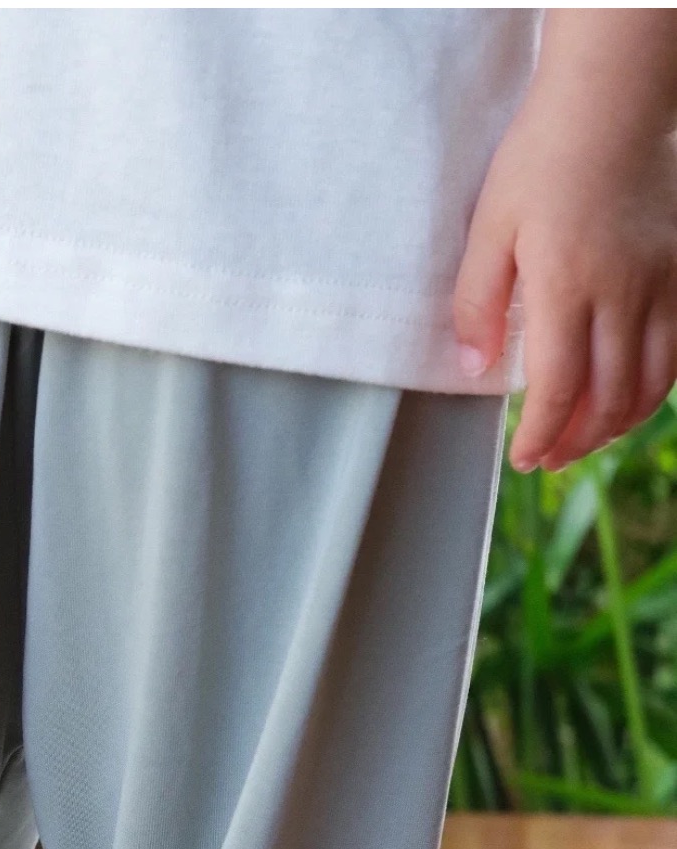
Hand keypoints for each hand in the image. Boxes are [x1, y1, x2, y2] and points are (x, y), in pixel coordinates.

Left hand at [453, 14, 676, 473]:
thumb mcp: (488, 230)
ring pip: (651, 382)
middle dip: (577, 441)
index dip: (541, 435)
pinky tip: (625, 398)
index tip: (524, 458)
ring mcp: (662, 282)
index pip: (558, 388)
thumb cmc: (541, 162)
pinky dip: (653, 388)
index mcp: (566, 286)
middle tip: (549, 458)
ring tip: (584, 437)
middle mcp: (623, 291)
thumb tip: (475, 370)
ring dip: (617, 423)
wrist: (610, 106)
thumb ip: (476, 305)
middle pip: (609, 397)